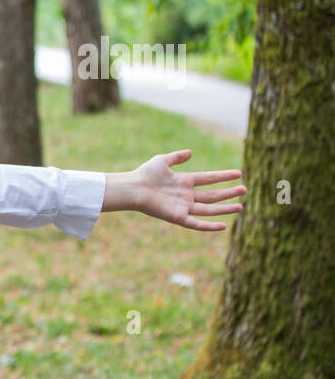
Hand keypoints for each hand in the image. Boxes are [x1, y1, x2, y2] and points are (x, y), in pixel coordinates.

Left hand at [121, 149, 245, 231]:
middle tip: (244, 189)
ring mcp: (183, 207)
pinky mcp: (178, 217)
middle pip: (212, 195)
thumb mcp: (162, 161)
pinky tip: (223, 226)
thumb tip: (190, 152)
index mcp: (184, 181)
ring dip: (224, 209)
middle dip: (228, 193)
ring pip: (209, 209)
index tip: (238, 173)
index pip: (209, 179)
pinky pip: (196, 223)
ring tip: (240, 206)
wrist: (133, 188)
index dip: (223, 176)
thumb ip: (176, 157)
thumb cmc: (145, 174)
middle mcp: (186, 195)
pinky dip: (209, 226)